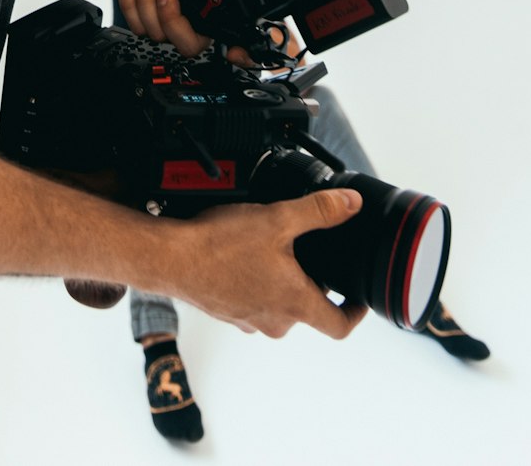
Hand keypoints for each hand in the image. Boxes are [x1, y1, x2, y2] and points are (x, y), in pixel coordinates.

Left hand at [115, 0, 237, 55]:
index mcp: (214, 1)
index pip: (231, 37)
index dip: (237, 51)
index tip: (233, 52)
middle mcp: (194, 17)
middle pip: (189, 46)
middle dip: (171, 20)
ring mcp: (169, 22)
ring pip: (158, 35)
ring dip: (146, 1)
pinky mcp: (146, 21)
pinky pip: (137, 27)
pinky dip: (130, 1)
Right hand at [172, 189, 367, 339]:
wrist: (171, 258)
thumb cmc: (220, 246)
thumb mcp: (278, 219)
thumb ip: (319, 211)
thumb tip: (351, 204)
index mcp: (294, 304)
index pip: (339, 326)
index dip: (356, 312)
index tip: (359, 298)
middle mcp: (274, 320)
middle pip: (307, 309)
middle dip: (311, 281)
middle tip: (308, 251)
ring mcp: (249, 319)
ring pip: (278, 304)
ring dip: (280, 281)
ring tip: (271, 247)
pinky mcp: (228, 312)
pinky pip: (253, 300)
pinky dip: (255, 281)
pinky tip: (242, 254)